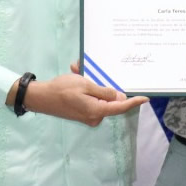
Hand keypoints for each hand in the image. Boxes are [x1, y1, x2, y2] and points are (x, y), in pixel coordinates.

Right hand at [25, 73, 147, 126]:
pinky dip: (85, 87)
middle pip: (108, 99)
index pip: (120, 107)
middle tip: (87, 69)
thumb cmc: (62, 89)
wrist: (40, 97)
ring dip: (90, 82)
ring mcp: (87, 115)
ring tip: (78, 70)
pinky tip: (76, 74)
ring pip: (97, 96)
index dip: (134, 102)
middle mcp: (94, 116)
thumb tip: (120, 98)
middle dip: (101, 83)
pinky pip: (89, 97)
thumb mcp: (85, 86)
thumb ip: (104, 92)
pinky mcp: (82, 112)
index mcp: (97, 111)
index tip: (145, 98)